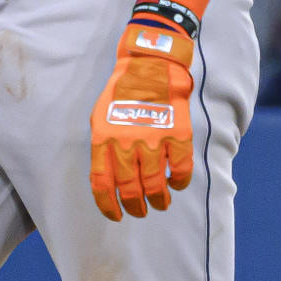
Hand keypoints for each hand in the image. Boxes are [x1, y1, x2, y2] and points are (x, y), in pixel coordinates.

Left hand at [90, 23, 193, 220]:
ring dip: (158, 201)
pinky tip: (175, 182)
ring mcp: (153, 139)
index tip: (117, 216)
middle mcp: (127, 142)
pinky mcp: (177, 135)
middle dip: (136, 208)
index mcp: (104, 138)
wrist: (150, 64)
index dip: (109, 207)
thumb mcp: (100, 116)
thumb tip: (108, 181)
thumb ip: (102, 148)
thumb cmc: (122, 91)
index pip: (103, 184)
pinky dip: (179, 183)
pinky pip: (180, 171)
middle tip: (141, 211)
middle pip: (130, 191)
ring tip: (160, 202)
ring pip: (155, 187)